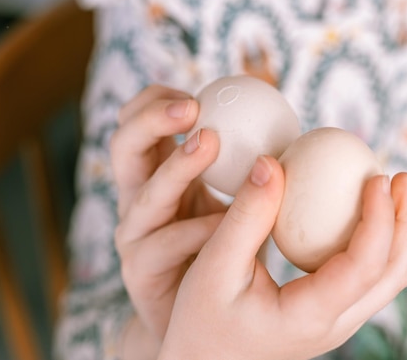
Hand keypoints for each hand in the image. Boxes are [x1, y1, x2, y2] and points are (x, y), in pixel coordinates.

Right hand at [110, 85, 225, 342]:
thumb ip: (245, 164)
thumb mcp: (231, 196)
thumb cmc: (222, 245)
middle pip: (124, 146)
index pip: (140, 123)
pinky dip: (195, 229)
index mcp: (156, 173)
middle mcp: (138, 198)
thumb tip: (282, 123)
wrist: (202, 315)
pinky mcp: (139, 270)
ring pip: (143, 194)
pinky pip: (164, 244)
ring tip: (210, 142)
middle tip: (192, 106)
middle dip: (152, 119)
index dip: (156, 100)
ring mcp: (134, 235)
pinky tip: (223, 222)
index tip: (197, 93)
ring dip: (177, 165)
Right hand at [159, 157, 406, 359]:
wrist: (201, 359)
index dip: (381, 218)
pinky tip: (359, 213)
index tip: (377, 176)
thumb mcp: (214, 265)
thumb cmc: (200, 318)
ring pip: (389, 278)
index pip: (365, 265)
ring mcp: (336, 323)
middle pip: (395, 273)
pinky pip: (368, 276)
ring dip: (398, 231)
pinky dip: (377, 241)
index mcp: (311, 315)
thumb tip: (272, 162)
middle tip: (401, 176)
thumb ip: (246, 215)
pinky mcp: (329, 314)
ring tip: (391, 189)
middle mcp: (335, 325)